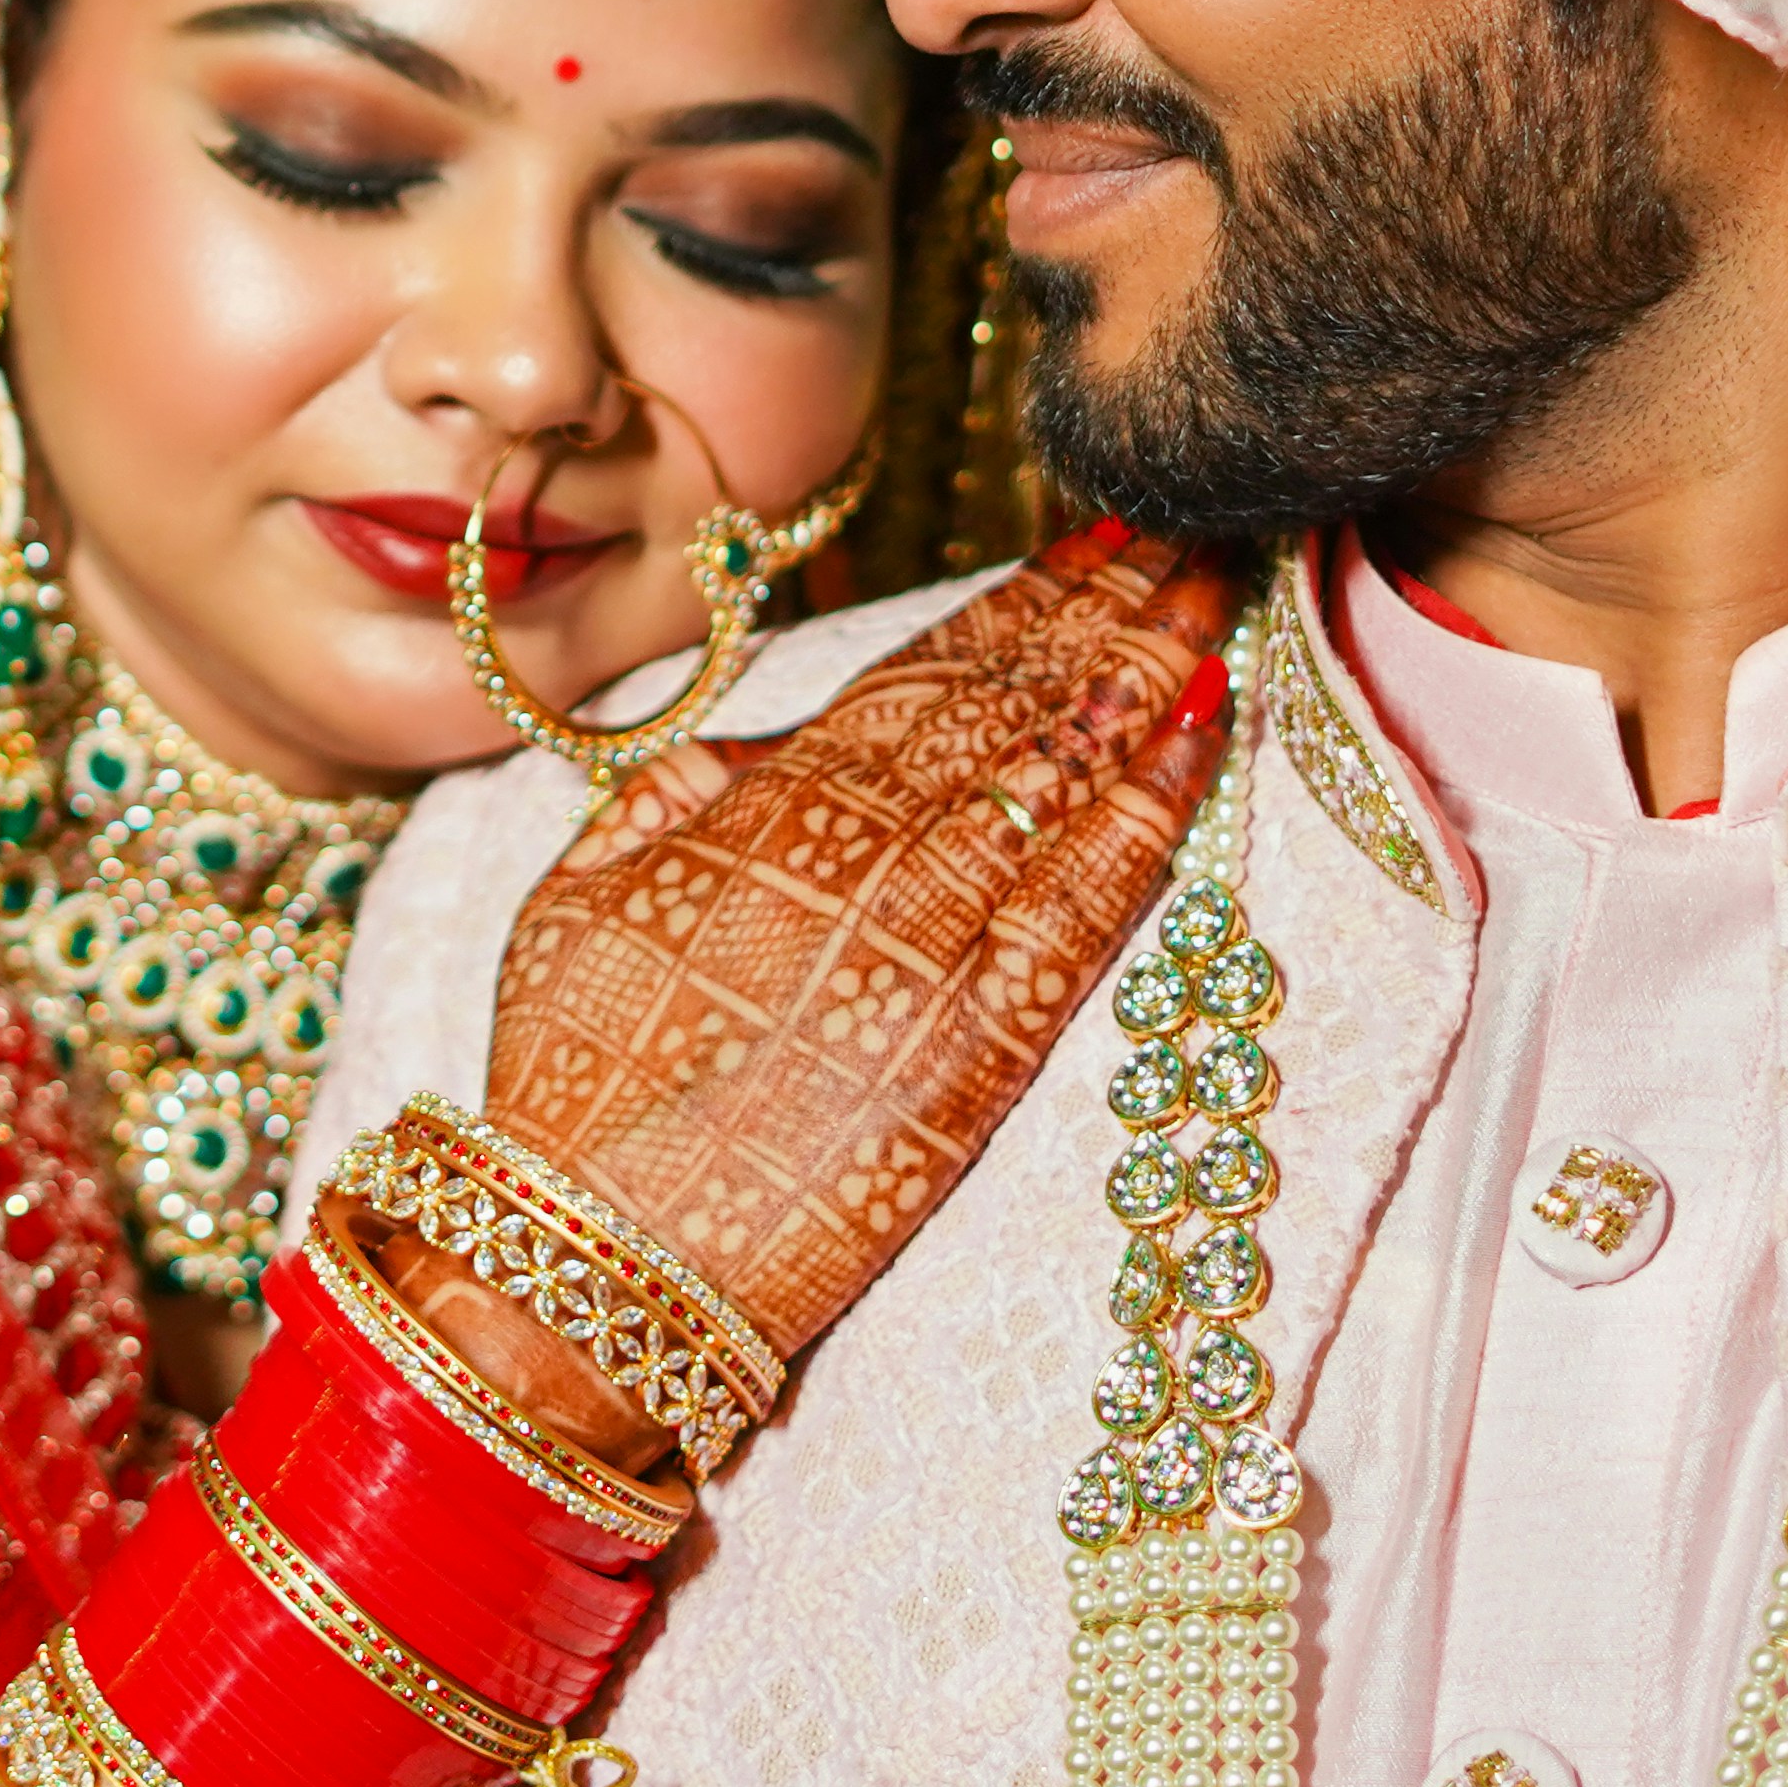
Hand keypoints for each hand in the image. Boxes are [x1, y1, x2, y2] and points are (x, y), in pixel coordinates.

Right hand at [412, 536, 1238, 1447]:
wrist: (593, 1250)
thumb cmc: (571, 1075)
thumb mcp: (580, 891)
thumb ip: (673, 789)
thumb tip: (763, 732)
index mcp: (763, 808)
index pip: (924, 674)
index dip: (1019, 599)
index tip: (1094, 539)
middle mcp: (857, 857)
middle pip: (1011, 705)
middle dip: (1108, 611)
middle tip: (1193, 536)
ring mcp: (926, 950)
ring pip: (1059, 780)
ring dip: (1146, 680)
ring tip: (1216, 600)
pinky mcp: (976, 1053)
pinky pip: (1083, 912)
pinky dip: (1147, 820)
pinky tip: (1198, 743)